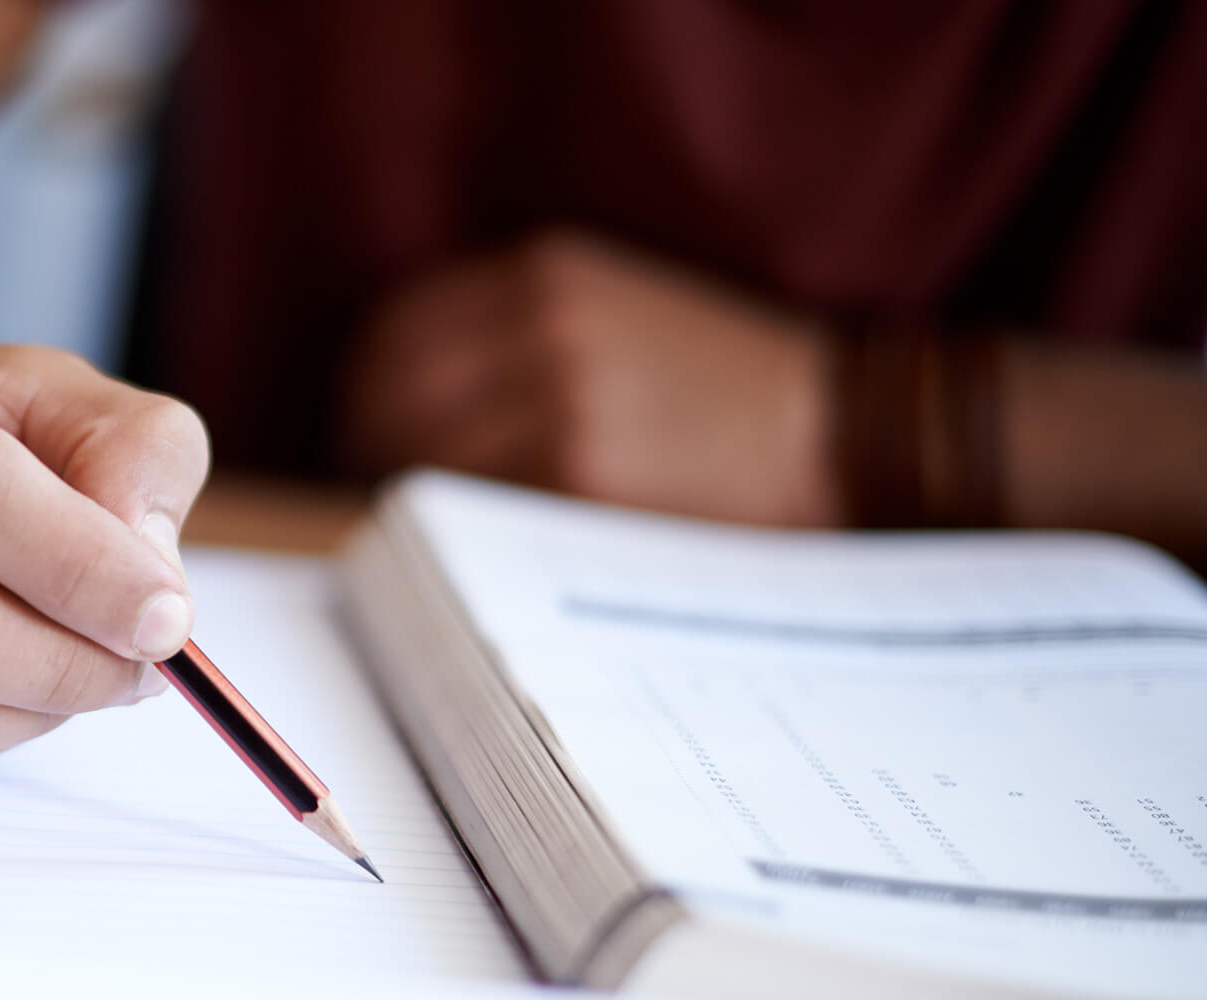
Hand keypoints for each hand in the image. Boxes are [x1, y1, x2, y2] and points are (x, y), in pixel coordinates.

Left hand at [341, 230, 839, 526]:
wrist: (841, 433)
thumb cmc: (726, 388)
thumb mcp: (617, 308)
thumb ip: (513, 333)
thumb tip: (393, 402)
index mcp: (544, 273)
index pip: (392, 333)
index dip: (365, 393)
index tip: (364, 436)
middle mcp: (543, 324)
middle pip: (388, 398)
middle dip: (371, 453)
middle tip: (381, 501)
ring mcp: (560, 401)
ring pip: (423, 460)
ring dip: (409, 503)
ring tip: (428, 536)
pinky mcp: (581, 477)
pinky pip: (476, 510)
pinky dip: (460, 537)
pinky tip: (479, 556)